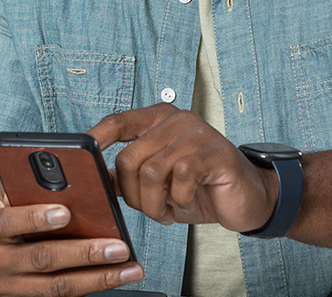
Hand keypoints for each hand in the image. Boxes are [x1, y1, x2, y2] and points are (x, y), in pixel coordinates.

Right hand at [0, 175, 143, 296]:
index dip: (34, 218)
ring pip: (57, 286)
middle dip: (83, 253)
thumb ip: (20, 179)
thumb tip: (58, 167)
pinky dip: (92, 287)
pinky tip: (114, 278)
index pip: (6, 222)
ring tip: (129, 268)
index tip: (65, 212)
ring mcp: (8, 287)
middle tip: (118, 246)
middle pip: (42, 259)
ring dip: (98, 278)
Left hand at [88, 103, 275, 231]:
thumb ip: (129, 175)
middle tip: (149, 209)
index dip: (96, 138)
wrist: (249, 198)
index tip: (82, 157)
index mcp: (158, 120)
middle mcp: (175, 120)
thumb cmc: (201, 188)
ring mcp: (197, 133)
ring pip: (151, 171)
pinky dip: (178, 200)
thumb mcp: (158, 182)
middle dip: (131, 194)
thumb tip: (97, 177)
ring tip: (166, 211)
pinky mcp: (215, 152)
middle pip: (129, 157)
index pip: (117, 122)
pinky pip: (180, 178)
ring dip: (153, 203)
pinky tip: (186, 204)